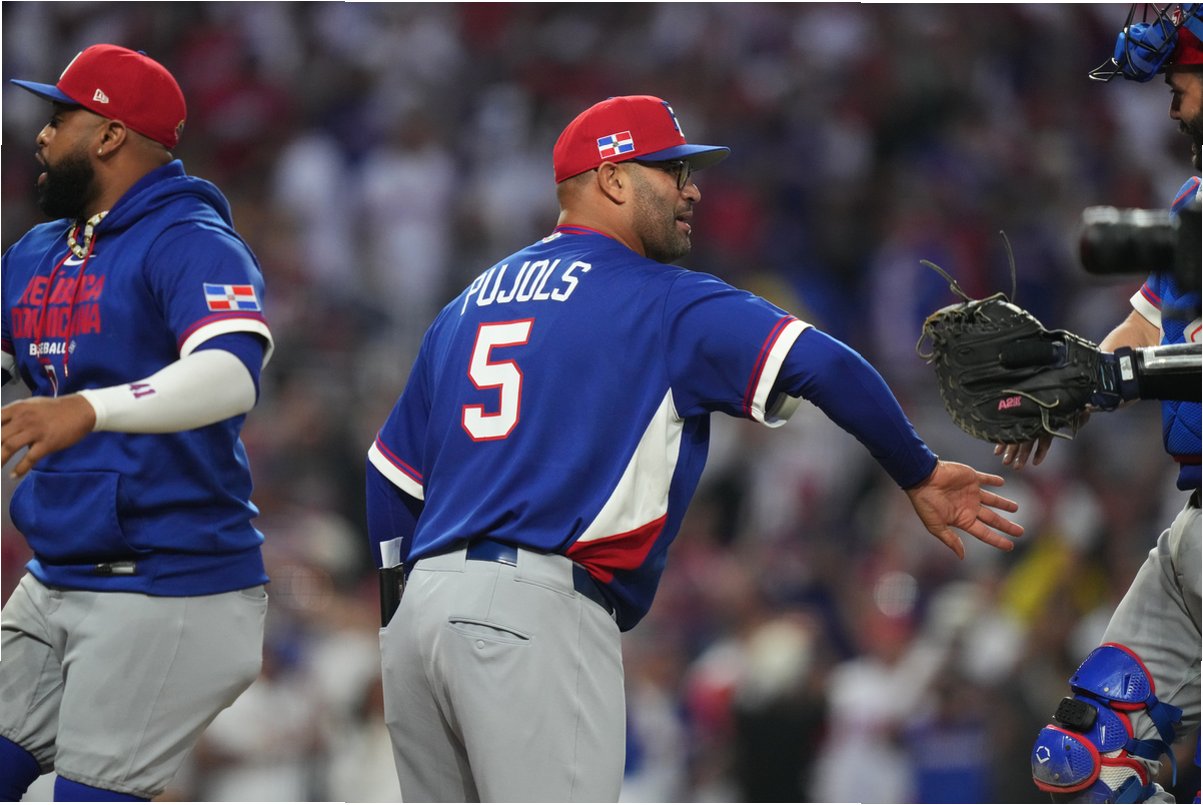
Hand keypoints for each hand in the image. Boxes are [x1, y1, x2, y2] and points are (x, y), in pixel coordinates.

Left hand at [1, 395, 96, 478]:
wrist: (81, 411)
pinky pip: (30, 458)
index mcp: (17, 409)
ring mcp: (35, 431)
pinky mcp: (47, 443)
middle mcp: (23, 419)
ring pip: (9, 447)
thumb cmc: (54, 409)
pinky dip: (20, 468)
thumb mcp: (30, 405)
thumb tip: (2, 426)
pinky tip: (14, 475)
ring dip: (0, 460)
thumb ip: (14, 414)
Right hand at [904, 460, 1022, 558]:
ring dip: (1004, 503)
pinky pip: (986, 479)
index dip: (998, 540)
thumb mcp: (936, 526)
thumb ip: (950, 540)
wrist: (922, 478)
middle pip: (993, 519)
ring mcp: (971, 492)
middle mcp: (969, 507)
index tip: (1010, 546)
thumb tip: (962, 556)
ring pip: (993, 500)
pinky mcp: (971, 478)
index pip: (985, 533)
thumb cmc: (925, 503)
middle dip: (1007, 526)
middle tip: (1020, 531)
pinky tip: (1002, 482)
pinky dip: (994, 480)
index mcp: (962, 519)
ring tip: (1016, 507)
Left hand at [994, 409, 1090, 467]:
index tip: (1035, 463)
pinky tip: (996, 451)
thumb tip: (1090, 409)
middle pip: (1028, 443)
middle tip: (1015, 467)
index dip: (1040, 453)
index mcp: (1048, 425)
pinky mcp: (1017, 420)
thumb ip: (1082, 412)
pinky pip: (1009, 433)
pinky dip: (1002, 442)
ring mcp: (1027, 425)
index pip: (1044, 442)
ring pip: (1018, 440)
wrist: (1054, 389)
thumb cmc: (1064, 400)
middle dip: (1021, 456)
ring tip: (1005, 462)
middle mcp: (1036, 426)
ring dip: (1011, 452)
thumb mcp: (1072, 406)